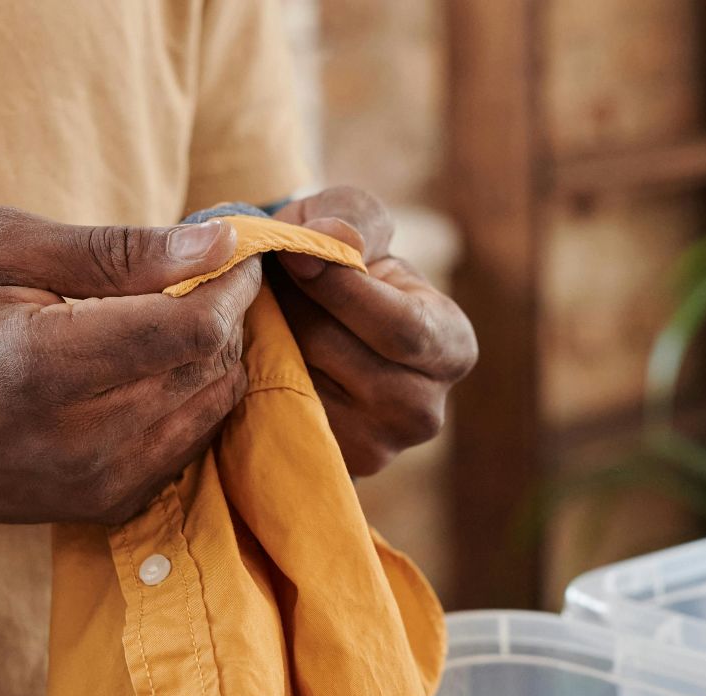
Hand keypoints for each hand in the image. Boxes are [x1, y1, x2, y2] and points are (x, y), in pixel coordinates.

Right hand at [0, 207, 260, 535]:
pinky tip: (144, 370)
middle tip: (196, 276)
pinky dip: (186, 401)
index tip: (231, 251)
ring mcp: (93, 483)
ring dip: (210, 359)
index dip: (229, 285)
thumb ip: (115, 250)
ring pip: (211, 411)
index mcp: (42, 363)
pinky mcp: (104, 506)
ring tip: (167, 318)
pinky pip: (189, 446)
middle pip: (210, 370)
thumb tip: (218, 246)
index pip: (189, 330)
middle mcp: (77, 439)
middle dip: (224, 315)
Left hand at [269, 187, 477, 475]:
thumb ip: (352, 219)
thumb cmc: (340, 258)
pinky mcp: (327, 467)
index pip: (400, 329)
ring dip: (270, 345)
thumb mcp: (354, 218)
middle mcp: (424, 411)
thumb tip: (335, 240)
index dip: (341, 289)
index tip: (291, 253)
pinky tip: (253, 351)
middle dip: (297, 314)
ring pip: (305, 390)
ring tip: (258, 309)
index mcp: (452, 347)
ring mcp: (377, 449)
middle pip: (345, 362)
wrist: (310, 312)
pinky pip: (280, 418)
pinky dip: (257, 383)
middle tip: (260, 279)